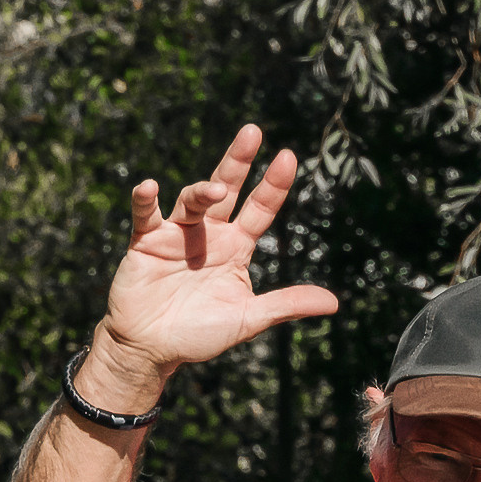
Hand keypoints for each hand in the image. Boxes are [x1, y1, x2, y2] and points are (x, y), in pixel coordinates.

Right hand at [82, 125, 338, 406]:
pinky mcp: (146, 241)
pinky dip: (145, 200)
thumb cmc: (200, 335)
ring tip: (214, 191)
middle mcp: (209, 234)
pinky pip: (146, 214)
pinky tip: (149, 187)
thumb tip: (335, 303)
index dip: (273, 185)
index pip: (260, 209)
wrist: (152, 350)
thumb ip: (286, 305)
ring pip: (192, 200)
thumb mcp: (249, 319)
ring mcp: (176, 234)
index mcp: (235, 248)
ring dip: (202, 191)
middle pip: (227, 189)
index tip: (288, 156)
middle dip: (238, 161)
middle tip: (253, 132)